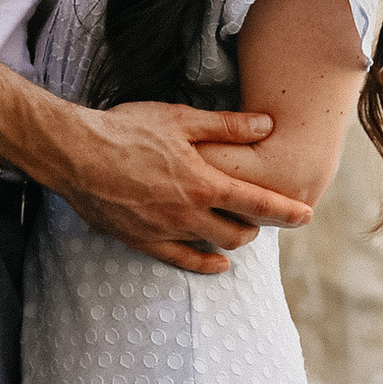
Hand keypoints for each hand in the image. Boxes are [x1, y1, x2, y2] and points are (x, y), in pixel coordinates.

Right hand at [69, 102, 311, 277]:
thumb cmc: (127, 130)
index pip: (259, 204)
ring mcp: (166, 232)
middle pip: (240, 231)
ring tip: (239, 227)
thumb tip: (266, 124)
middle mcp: (189, 214)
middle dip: (258, 225)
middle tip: (262, 213)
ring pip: (215, 247)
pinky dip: (205, 264)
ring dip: (233, 239)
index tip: (307, 216)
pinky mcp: (143, 242)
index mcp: (203, 183)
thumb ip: (227, 126)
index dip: (288, 212)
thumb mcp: (180, 119)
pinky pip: (183, 261)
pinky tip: (217, 262)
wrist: (75, 153)